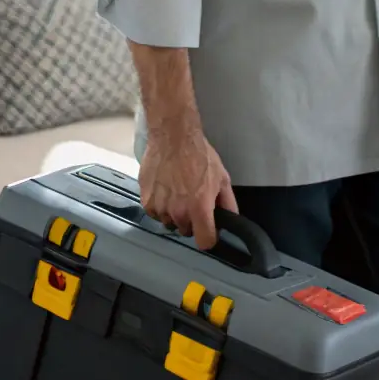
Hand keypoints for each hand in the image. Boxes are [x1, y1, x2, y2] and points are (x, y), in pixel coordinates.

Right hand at [139, 123, 237, 250]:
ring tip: (177, 191)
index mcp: (199, 208)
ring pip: (170, 222)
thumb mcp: (222, 177)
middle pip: (186, 231)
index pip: (205, 242)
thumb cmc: (198, 154)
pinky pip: (155, 212)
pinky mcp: (146, 201)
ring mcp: (160, 208)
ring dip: (174, 213)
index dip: (209, 238)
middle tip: (192, 200)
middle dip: (191, 220)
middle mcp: (178, 212)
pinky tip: (165, 188)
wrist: (173, 136)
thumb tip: (231, 220)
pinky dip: (160, 205)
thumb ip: (228, 203)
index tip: (209, 230)